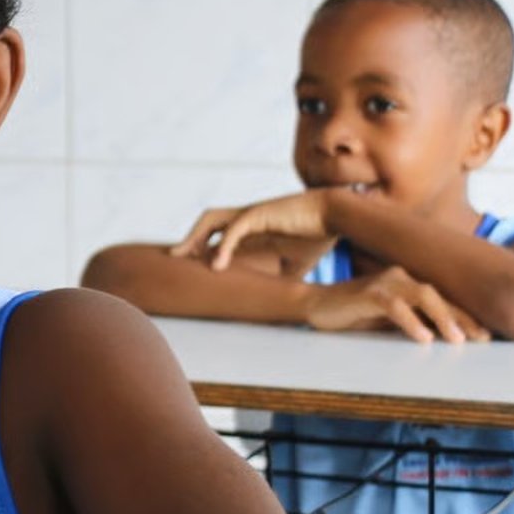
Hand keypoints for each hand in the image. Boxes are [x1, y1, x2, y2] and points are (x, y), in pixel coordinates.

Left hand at [171, 191, 337, 270]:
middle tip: (175, 257)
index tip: (191, 265)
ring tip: (183, 256)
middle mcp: (248, 217)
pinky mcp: (260, 213)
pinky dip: (222, 246)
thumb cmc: (319, 234)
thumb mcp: (297, 263)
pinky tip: (216, 266)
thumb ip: (283, 277)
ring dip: (195, 237)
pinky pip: (234, 229)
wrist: (337, 215)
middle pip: (208, 221)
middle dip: (190, 238)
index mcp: (254, 227)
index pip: (219, 233)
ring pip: (212, 219)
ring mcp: (252, 213)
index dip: (203, 246)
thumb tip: (281, 300)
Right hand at [305, 267, 487, 344]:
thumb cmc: (352, 315)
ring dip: (442, 318)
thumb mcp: (387, 321)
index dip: (465, 317)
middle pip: (439, 296)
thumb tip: (441, 339)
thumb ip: (412, 323)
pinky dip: (410, 321)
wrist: (314, 305)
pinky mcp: (367, 293)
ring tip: (456, 340)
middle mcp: (399, 278)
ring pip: (422, 296)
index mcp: (407, 284)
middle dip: (462, 318)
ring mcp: (383, 283)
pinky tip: (422, 337)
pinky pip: (394, 306)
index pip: (442, 301)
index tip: (485, 337)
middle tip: (480, 339)